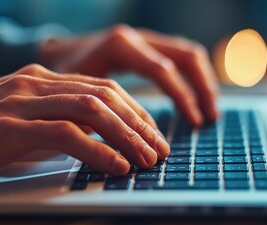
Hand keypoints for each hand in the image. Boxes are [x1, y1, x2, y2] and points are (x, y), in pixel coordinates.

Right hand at [0, 64, 169, 180]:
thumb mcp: (21, 119)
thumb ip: (56, 120)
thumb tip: (97, 139)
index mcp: (41, 79)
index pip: (102, 88)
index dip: (134, 111)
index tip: (152, 134)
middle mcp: (35, 84)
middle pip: (103, 96)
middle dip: (138, 124)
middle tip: (160, 149)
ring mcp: (21, 103)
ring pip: (91, 111)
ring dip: (126, 136)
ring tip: (148, 159)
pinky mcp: (8, 127)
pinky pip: (65, 135)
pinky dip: (97, 151)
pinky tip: (117, 165)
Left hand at [39, 24, 218, 125]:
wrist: (56, 52)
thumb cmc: (61, 76)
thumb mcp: (75, 94)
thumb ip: (103, 114)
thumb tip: (131, 146)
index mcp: (120, 45)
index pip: (163, 70)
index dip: (183, 97)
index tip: (195, 123)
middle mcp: (137, 36)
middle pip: (186, 55)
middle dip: (202, 87)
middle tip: (210, 117)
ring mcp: (144, 38)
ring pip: (187, 53)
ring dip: (203, 81)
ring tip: (210, 110)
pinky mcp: (147, 45)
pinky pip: (180, 57)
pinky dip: (192, 77)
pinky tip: (195, 98)